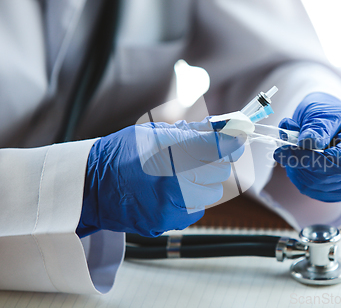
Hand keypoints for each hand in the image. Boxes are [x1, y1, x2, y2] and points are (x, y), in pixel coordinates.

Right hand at [77, 118, 244, 237]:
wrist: (91, 186)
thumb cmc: (122, 154)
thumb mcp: (155, 132)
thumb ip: (193, 132)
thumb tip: (227, 127)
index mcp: (168, 152)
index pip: (217, 148)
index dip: (232, 141)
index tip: (239, 136)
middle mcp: (172, 182)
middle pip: (220, 172)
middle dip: (214, 162)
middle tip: (196, 157)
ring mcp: (169, 207)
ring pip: (211, 194)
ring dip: (204, 183)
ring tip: (180, 176)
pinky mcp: (166, 224)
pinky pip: (196, 211)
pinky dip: (191, 201)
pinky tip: (171, 193)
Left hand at [273, 92, 340, 201]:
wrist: (332, 123)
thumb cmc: (330, 114)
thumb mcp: (324, 111)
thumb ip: (317, 126)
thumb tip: (307, 142)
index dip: (311, 159)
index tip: (285, 150)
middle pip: (328, 177)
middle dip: (299, 163)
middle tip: (282, 148)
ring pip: (316, 186)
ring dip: (296, 169)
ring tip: (291, 148)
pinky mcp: (339, 191)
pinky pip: (313, 191)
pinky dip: (298, 176)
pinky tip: (297, 161)